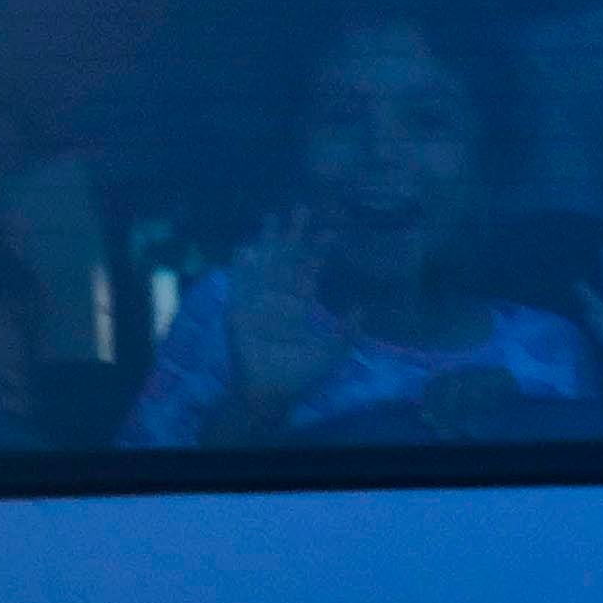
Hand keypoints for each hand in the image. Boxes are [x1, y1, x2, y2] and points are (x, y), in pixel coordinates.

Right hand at [219, 214, 350, 430]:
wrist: (271, 393)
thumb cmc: (299, 376)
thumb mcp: (331, 353)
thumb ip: (347, 333)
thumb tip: (363, 308)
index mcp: (298, 308)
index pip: (309, 272)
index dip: (318, 252)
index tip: (331, 232)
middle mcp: (278, 300)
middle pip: (286, 260)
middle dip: (294, 236)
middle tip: (303, 208)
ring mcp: (258, 304)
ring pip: (264, 266)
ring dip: (267, 243)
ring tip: (271, 217)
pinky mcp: (239, 313)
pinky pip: (239, 287)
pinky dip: (241, 269)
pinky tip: (245, 249)